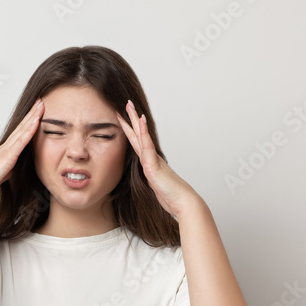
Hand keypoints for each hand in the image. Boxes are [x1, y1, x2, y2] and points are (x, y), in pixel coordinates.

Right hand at [0, 99, 43, 205]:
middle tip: (41, 101)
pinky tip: (36, 121)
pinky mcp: (7, 157)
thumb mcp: (0, 175)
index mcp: (4, 152)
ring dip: (32, 117)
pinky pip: (21, 142)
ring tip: (41, 105)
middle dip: (32, 113)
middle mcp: (5, 147)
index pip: (19, 133)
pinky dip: (29, 130)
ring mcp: (6, 150)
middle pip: (21, 127)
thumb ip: (8, 169)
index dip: (28, 122)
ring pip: (22, 130)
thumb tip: (12, 169)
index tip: (36, 111)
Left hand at [116, 100, 200, 219]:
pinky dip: (143, 132)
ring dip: (135, 120)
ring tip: (129, 106)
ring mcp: (152, 160)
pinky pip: (146, 146)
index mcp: (150, 162)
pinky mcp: (153, 166)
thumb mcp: (155, 185)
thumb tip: (147, 177)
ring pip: (141, 136)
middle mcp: (151, 158)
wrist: (182, 202)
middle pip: (138, 134)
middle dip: (131, 119)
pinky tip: (140, 121)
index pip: (137, 143)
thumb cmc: (171, 196)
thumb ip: (150, 178)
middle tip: (126, 103)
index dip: (130, 130)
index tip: (123, 118)